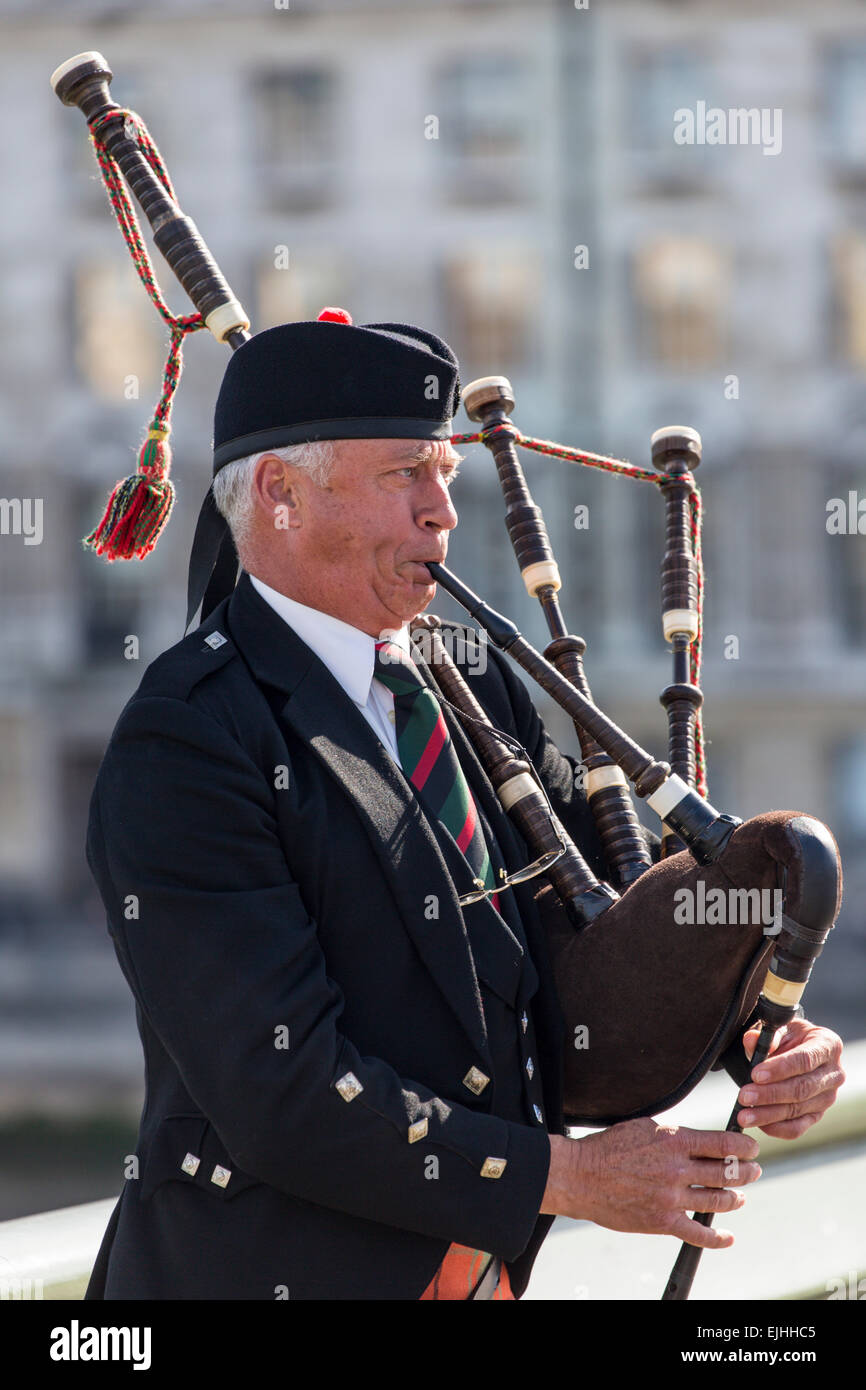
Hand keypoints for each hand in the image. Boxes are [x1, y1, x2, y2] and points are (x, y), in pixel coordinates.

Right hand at [541, 1119, 760, 1248]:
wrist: (581, 1176)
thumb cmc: (610, 1147)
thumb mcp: (646, 1126)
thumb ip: (676, 1133)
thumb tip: (700, 1137)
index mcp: (674, 1140)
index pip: (723, 1143)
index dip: (745, 1146)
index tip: (752, 1147)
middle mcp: (677, 1169)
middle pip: (727, 1172)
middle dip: (747, 1172)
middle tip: (754, 1171)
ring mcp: (671, 1197)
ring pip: (717, 1200)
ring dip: (735, 1199)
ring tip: (740, 1197)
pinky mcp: (662, 1222)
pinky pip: (698, 1233)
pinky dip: (717, 1238)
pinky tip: (728, 1237)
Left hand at [736, 1017, 844, 1138]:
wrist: (798, 1048)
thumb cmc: (789, 1037)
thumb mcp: (780, 1029)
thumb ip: (767, 1035)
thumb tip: (751, 1040)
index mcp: (828, 1045)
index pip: (805, 1060)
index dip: (780, 1068)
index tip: (756, 1074)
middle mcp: (833, 1074)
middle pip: (802, 1088)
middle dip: (770, 1094)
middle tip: (745, 1096)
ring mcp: (827, 1097)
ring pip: (797, 1109)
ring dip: (768, 1114)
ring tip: (744, 1115)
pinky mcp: (817, 1115)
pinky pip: (798, 1127)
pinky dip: (777, 1128)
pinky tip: (759, 1124)